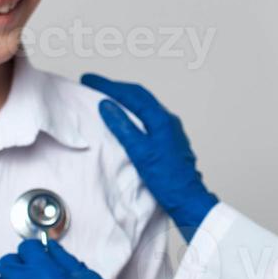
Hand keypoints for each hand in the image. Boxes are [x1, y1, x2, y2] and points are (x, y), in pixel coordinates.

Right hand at [82, 73, 218, 239]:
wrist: (188, 199)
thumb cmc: (167, 179)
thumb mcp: (140, 152)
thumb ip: (123, 127)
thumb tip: (107, 105)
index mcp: (161, 119)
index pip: (132, 94)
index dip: (109, 85)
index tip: (89, 79)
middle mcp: (168, 120)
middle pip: (139, 96)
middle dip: (116, 89)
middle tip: (94, 84)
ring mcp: (170, 130)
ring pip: (144, 107)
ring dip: (125, 100)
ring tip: (105, 98)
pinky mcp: (168, 141)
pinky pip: (147, 118)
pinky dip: (132, 113)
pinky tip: (124, 120)